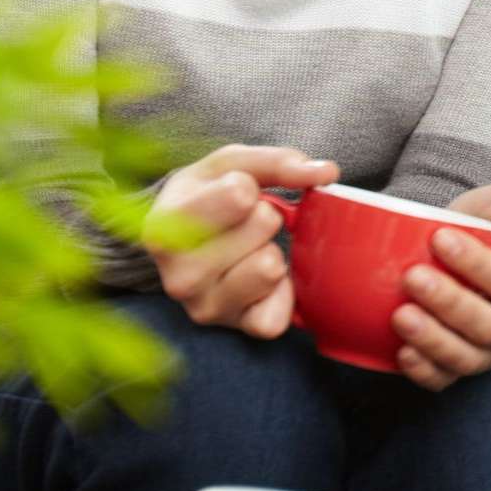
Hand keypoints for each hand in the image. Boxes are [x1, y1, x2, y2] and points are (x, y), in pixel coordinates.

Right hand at [145, 145, 337, 335]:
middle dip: (265, 216)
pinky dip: (284, 291)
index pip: (239, 194)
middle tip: (244, 226)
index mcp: (164, 227)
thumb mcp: (231, 165)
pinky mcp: (240, 328)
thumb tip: (326, 173)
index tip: (234, 193)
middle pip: (263, 224)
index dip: (249, 186)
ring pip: (271, 267)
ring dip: (272, 251)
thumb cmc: (211, 196)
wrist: (189, 245)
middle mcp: (178, 276)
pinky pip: (281, 311)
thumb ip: (277, 162)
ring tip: (251, 250)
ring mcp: (206, 308)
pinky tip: (263, 280)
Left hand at [390, 181, 490, 390]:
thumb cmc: (480, 224)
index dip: (480, 265)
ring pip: (468, 359)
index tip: (440, 237)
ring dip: (434, 339)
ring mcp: (487, 353)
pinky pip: (444, 380)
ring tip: (400, 315)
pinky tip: (402, 352)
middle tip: (412, 276)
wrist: (445, 248)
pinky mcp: (455, 370)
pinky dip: (423, 370)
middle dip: (451, 303)